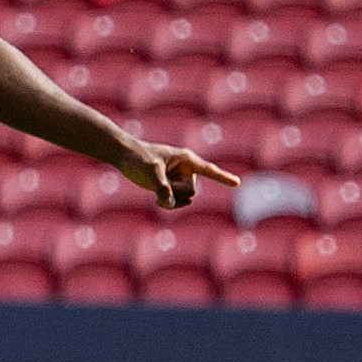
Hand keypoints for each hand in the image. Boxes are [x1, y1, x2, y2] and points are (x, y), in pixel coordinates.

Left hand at [120, 140, 239, 209]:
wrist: (124, 157)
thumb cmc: (138, 158)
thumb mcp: (149, 171)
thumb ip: (161, 187)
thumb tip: (168, 202)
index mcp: (186, 159)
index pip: (208, 170)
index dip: (223, 177)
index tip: (237, 183)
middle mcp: (187, 169)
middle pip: (192, 192)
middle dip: (177, 194)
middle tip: (160, 183)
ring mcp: (180, 179)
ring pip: (185, 199)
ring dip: (172, 201)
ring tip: (157, 193)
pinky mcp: (172, 187)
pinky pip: (177, 202)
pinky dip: (168, 204)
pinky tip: (157, 200)